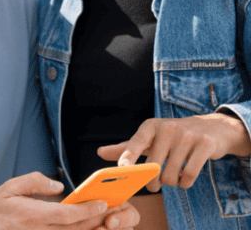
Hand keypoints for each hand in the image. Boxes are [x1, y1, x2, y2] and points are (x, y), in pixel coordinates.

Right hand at [0, 172, 139, 229]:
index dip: (87, 210)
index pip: (66, 214)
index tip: (102, 203)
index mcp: (32, 215)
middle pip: (76, 229)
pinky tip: (91, 229)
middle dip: (98, 220)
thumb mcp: (9, 187)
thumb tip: (57, 186)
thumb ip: (34, 182)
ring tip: (109, 222)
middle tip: (116, 211)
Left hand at [98, 113, 250, 190]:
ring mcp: (187, 135)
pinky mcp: (204, 144)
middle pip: (154, 167)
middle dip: (153, 182)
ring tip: (173, 178)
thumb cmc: (173, 137)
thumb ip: (127, 147)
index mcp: (150, 126)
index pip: (136, 142)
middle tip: (155, 185)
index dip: (129, 156)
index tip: (123, 168)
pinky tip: (184, 180)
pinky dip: (185, 183)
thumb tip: (99, 152)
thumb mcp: (150, 138)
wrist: (212, 128)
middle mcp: (167, 128)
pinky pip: (189, 175)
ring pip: (171, 174)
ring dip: (171, 183)